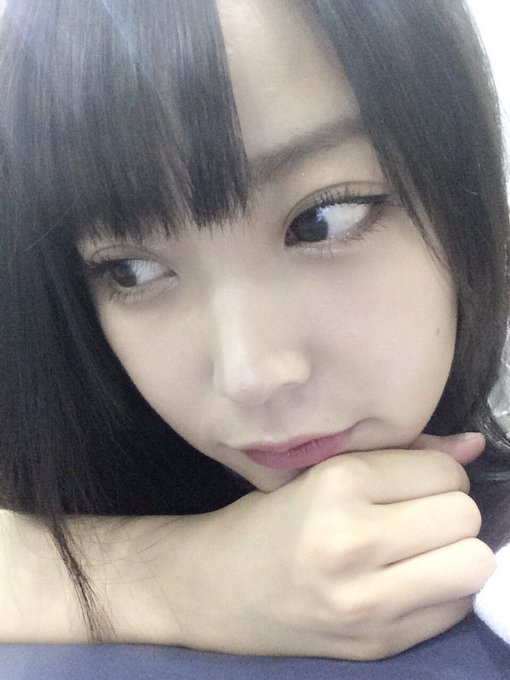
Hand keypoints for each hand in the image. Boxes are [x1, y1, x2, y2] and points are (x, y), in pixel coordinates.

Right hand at [168, 433, 494, 659]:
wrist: (213, 588)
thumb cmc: (267, 521)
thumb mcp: (322, 473)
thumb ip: (401, 456)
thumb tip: (473, 446)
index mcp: (337, 485)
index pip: (444, 472)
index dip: (434, 474)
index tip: (409, 483)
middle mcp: (353, 542)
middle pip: (464, 516)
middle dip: (448, 510)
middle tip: (415, 514)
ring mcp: (366, 601)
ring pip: (473, 563)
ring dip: (454, 552)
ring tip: (419, 548)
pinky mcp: (376, 644)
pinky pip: (454, 609)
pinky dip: (441, 591)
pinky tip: (405, 582)